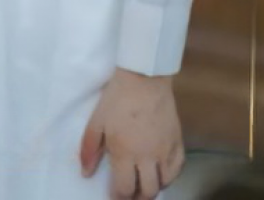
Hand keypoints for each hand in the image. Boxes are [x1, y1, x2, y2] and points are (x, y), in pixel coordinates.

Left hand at [80, 68, 184, 199]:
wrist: (144, 76)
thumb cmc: (117, 97)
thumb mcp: (97, 121)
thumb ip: (90, 148)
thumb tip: (86, 174)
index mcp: (125, 153)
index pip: (124, 189)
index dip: (118, 197)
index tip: (114, 196)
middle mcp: (147, 157)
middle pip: (146, 192)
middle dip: (136, 197)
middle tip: (129, 193)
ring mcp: (165, 150)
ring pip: (163, 183)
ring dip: (153, 188)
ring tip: (144, 183)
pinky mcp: (177, 141)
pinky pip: (178, 168)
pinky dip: (169, 176)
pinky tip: (161, 173)